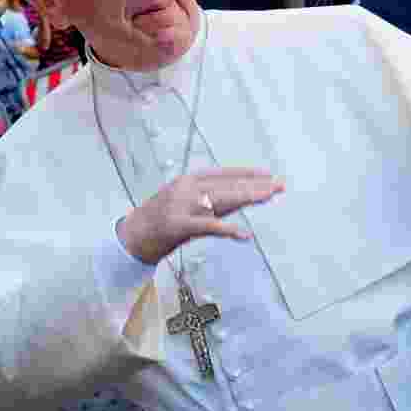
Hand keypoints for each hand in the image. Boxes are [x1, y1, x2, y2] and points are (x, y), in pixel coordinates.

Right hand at [117, 168, 284, 264]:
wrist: (130, 237)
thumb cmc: (161, 220)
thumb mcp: (187, 204)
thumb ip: (214, 201)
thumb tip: (244, 199)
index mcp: (188, 180)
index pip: (225, 174)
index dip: (248, 174)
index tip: (270, 176)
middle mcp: (186, 188)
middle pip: (228, 185)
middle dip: (255, 185)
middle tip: (280, 186)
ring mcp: (181, 205)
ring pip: (221, 200)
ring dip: (247, 198)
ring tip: (268, 197)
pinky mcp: (177, 225)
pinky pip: (207, 226)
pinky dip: (227, 229)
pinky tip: (244, 234)